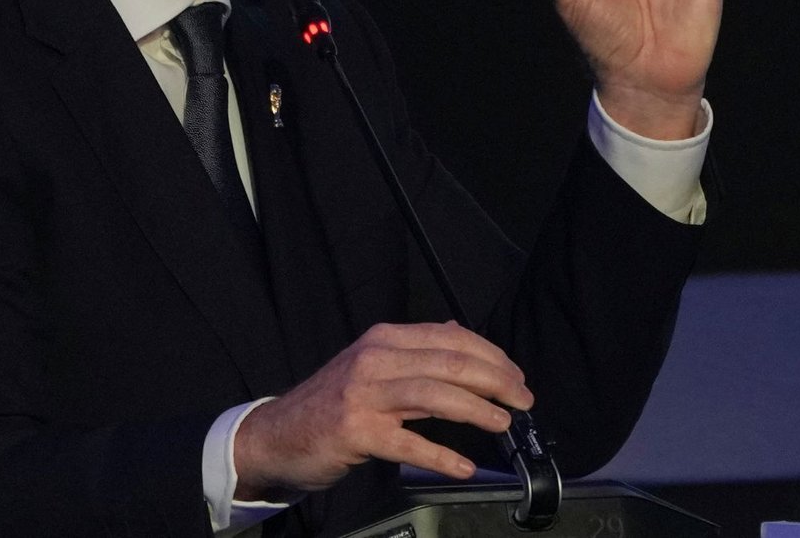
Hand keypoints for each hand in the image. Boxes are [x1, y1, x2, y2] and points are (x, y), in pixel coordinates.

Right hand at [232, 321, 533, 498]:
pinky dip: (441, 455)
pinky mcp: (356, 431)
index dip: (492, 356)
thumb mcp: (372, 364)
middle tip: (523, 399)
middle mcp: (376, 358)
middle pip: (450, 363)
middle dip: (496, 380)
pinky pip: (409, 443)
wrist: (276, 434)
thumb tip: (458, 333)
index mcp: (385, 338)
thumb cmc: (330, 401)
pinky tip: (464, 466)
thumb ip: (414, 350)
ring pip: (435, 395)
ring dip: (477, 410)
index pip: (451, 337)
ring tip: (503, 424)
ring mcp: (364, 394)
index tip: (516, 376)